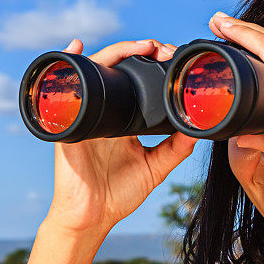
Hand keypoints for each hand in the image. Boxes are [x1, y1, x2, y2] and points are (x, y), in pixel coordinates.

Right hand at [45, 38, 197, 236]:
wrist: (92, 217)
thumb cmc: (119, 194)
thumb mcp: (155, 167)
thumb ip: (176, 148)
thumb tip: (199, 128)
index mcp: (124, 117)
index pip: (136, 79)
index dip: (152, 62)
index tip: (174, 56)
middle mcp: (104, 110)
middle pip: (116, 68)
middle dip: (138, 50)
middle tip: (160, 48)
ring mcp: (85, 114)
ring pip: (95, 70)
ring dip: (114, 52)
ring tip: (137, 46)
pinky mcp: (68, 123)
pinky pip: (64, 89)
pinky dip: (67, 65)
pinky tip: (75, 47)